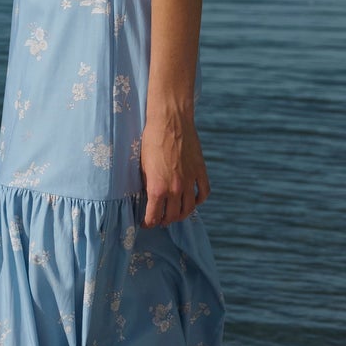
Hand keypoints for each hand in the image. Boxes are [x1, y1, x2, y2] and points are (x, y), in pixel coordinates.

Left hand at [139, 109, 210, 226]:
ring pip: (189, 208)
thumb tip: (148, 195)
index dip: (148, 223)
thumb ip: (147, 183)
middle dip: (164, 221)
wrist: (170, 121)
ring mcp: (190, 181)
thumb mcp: (142, 165)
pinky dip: (199, 200)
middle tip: (159, 220)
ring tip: (175, 214)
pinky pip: (203, 193)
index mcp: (158, 188)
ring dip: (181, 214)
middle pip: (172, 216)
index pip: (153, 217)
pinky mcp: (200, 171)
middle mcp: (175, 188)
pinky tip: (193, 200)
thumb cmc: (151, 140)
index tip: (145, 224)